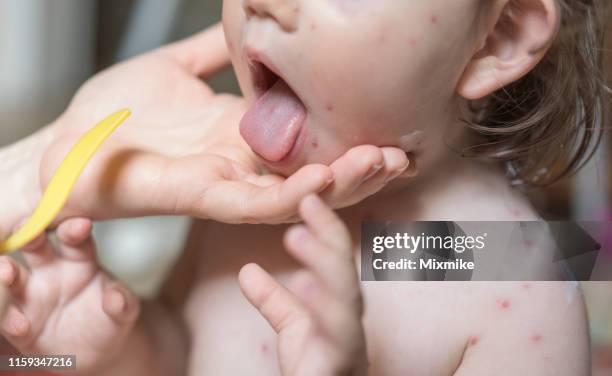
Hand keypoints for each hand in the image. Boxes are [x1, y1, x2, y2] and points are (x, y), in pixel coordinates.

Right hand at [0, 218, 138, 374]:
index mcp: (79, 258)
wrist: (97, 350)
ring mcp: (31, 293)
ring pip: (11, 276)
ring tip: (6, 273)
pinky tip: (19, 326)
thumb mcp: (124, 311)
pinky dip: (9, 319)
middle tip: (30, 233)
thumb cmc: (110, 318)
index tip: (81, 225)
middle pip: (35, 246)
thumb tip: (117, 299)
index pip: (74, 238)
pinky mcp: (18, 321)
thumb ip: (122, 303)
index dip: (75, 230)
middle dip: (30, 235)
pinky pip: (8, 317)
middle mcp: (50, 269)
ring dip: (5, 271)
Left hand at [27, 23, 409, 226]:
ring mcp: (228, 185)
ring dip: (342, 182)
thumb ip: (212, 54)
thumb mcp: (175, 67)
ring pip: (297, 193)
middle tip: (403, 153)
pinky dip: (292, 192)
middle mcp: (244, 164)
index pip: (309, 143)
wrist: (70, 140)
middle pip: (316, 174)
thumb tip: (241, 26)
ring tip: (382, 163)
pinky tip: (322, 176)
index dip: (348, 139)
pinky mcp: (205, 198)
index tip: (386, 124)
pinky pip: (256, 202)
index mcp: (242, 134)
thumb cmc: (117, 112)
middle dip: (362, 168)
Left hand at [239, 195, 367, 375]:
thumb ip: (274, 300)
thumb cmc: (315, 367)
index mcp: (341, 305)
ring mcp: (350, 344)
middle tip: (306, 201)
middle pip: (345, 271)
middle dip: (329, 234)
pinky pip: (337, 336)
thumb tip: (248, 270)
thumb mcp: (292, 327)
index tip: (307, 197)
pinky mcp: (340, 365)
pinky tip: (301, 285)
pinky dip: (321, 308)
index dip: (325, 227)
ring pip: (346, 298)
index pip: (337, 259)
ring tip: (296, 236)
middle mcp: (351, 320)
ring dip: (324, 263)